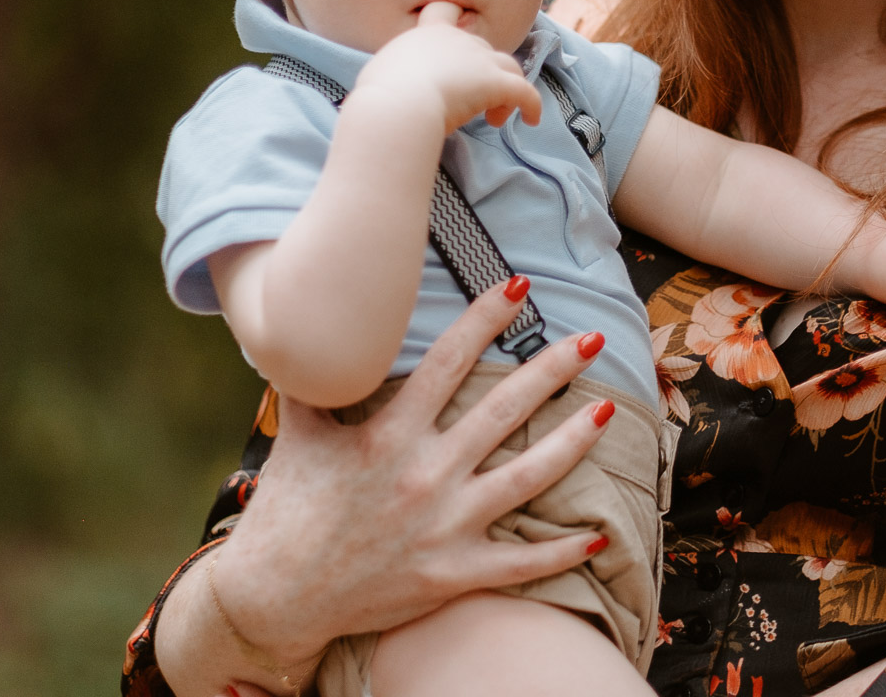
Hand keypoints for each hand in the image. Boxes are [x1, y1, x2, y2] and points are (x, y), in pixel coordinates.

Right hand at [158, 280, 611, 693]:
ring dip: (573, 442)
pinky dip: (561, 552)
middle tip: (593, 337)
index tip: (519, 286)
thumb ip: (313, 383)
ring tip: (609, 409)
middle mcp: (424, 476)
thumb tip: (308, 331)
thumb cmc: (287, 512)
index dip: (486, 319)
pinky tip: (600, 535)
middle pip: (503, 411)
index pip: (448, 362)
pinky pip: (520, 563)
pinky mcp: (453, 573)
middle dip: (552, 369)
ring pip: (526, 478)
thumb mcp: (297, 437)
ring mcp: (444, 527)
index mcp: (389, 436)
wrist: (277, 599)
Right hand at [355, 0, 540, 133]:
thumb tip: (393, 85)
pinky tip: (531, 120)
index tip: (458, 34)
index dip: (454, 19)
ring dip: (506, 87)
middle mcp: (456, 40)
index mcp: (426, 34)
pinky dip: (532, 105)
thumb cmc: (382, 94)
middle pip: (481, 47)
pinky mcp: (495, 82)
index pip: (443, 12)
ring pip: (509, 65)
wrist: (398, 104)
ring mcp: (479, 59)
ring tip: (495, 118)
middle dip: (481, 71)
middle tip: (470, 101)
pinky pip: (525, 92)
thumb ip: (395, 72)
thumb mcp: (381, 74)